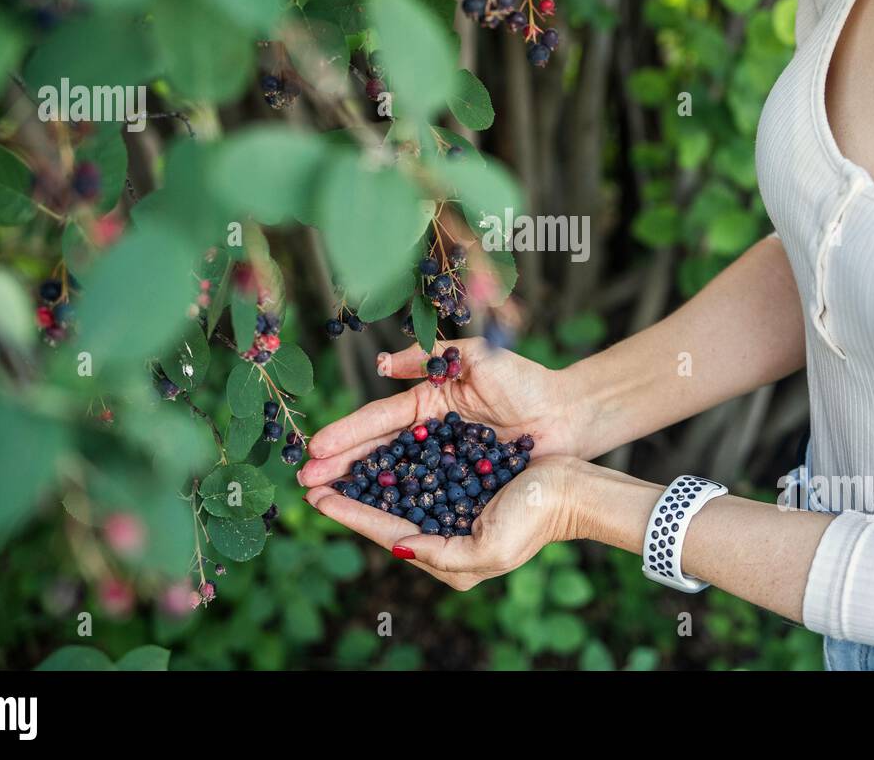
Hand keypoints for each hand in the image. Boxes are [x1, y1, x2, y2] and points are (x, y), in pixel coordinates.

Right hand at [297, 337, 583, 488]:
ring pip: (393, 478)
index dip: (346, 434)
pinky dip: (398, 506)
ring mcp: (443, 463)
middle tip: (305, 482)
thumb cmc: (525, 381)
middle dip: (340, 467)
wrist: (568, 414)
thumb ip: (426, 358)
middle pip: (376, 453)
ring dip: (360, 490)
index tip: (314, 448)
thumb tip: (378, 365)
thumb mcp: (475, 357)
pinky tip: (372, 515)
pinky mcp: (462, 486)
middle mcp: (428, 435)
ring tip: (325, 501)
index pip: (378, 419)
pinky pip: (425, 497)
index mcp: (426, 402)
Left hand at [305, 456, 581, 589]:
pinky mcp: (460, 475)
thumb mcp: (488, 550)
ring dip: (364, 474)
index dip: (350, 514)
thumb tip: (398, 546)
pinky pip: (419, 467)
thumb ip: (439, 554)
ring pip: (396, 487)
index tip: (317, 498)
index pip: (387, 533)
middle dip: (348, 493)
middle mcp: (443, 532)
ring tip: (331, 462)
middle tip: (310, 478)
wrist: (573, 489)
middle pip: (384, 511)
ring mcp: (450, 503)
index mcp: (447, 556)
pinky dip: (392, 458)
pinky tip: (371, 448)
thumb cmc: (535, 519)